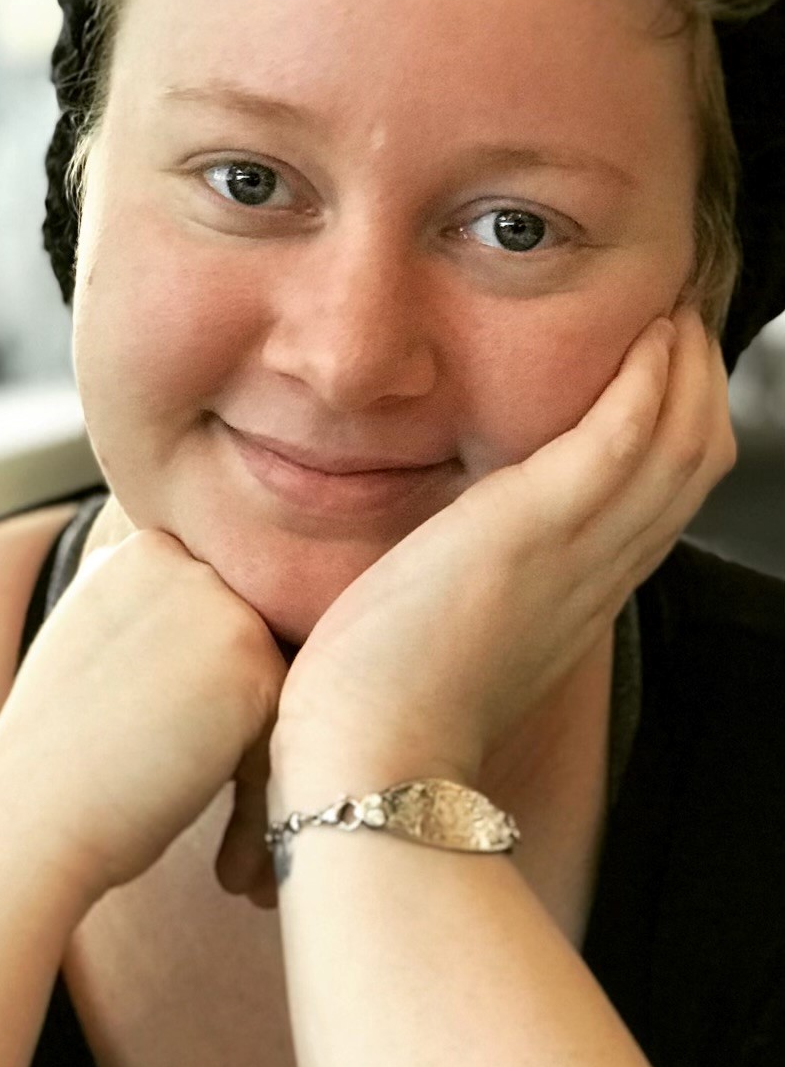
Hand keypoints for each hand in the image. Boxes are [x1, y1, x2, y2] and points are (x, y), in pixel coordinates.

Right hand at [0, 524, 288, 906]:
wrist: (28, 817)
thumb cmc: (57, 754)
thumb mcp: (88, 640)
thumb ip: (141, 607)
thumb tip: (176, 589)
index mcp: (140, 551)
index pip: (215, 618)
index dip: (202, 697)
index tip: (165, 757)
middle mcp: (182, 562)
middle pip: (250, 652)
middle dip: (236, 733)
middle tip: (201, 814)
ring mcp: (220, 604)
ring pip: (274, 694)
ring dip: (256, 772)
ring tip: (226, 854)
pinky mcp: (255, 664)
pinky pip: (288, 737)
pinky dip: (263, 806)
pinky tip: (226, 867)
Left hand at [274, 307, 735, 784]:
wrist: (371, 753)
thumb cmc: (386, 702)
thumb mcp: (451, 629)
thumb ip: (473, 583)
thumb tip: (452, 551)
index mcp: (576, 596)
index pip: (654, 500)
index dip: (670, 432)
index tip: (660, 376)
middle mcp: (595, 574)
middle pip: (687, 466)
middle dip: (695, 387)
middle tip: (684, 323)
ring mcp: (574, 552)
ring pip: (675, 445)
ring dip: (683, 370)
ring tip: (675, 313)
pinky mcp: (533, 530)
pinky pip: (620, 441)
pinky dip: (646, 384)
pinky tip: (649, 337)